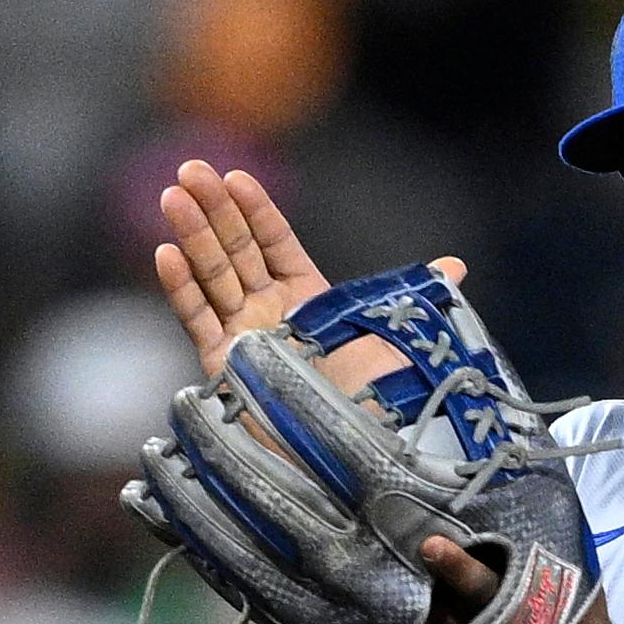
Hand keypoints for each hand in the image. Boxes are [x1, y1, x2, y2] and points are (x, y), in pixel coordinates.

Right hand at [154, 158, 467, 389]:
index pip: (277, 242)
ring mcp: (243, 335)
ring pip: (212, 275)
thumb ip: (417, 297)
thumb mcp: (399, 340)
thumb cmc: (371, 399)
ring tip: (172, 196)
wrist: (343, 454)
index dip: (257, 209)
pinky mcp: (222, 363)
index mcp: (310, 299)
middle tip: (192, 169)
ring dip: (191, 235)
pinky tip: (166, 252)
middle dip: (215, 210)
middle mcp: (272, 312)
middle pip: (237, 250)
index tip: (236, 177)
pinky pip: (197, 318)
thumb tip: (458, 265)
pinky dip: (181, 287)